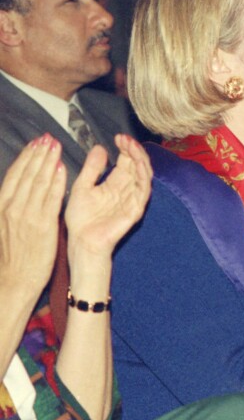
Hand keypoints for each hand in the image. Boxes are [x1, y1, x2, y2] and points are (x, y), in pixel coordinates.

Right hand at [0, 135, 65, 302]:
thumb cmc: (10, 257)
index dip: (25, 158)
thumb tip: (20, 190)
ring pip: (38, 182)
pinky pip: (51, 199)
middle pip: (26, 175)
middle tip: (47, 138)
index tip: (34, 144)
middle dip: (37, 154)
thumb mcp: (4, 227)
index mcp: (1, 206)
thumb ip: (11, 207)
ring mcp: (27, 216)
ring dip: (47, 162)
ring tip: (55, 146)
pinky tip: (62, 169)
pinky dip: (56, 182)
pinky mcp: (43, 226)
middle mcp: (12, 208)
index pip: (14, 176)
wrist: (13, 282)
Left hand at [65, 134, 151, 262]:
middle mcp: (127, 189)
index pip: (127, 161)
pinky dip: (143, 175)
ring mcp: (133, 199)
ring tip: (131, 146)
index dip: (125, 147)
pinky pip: (144, 190)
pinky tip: (138, 164)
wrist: (82, 241)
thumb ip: (92, 168)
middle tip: (125, 139)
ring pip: (144, 174)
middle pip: (137, 164)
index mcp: (115, 183)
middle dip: (133, 150)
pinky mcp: (136, 209)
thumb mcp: (82, 186)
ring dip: (140, 159)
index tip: (118, 137)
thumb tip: (100, 147)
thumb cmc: (81, 219)